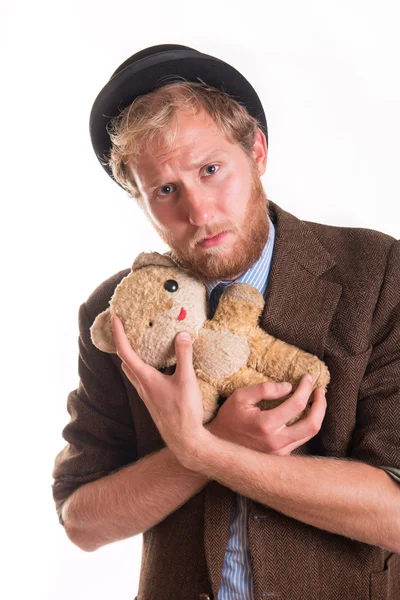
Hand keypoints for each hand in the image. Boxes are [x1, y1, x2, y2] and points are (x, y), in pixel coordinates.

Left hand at [111, 316, 207, 460]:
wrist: (185, 441)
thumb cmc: (184, 412)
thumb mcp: (187, 380)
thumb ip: (184, 356)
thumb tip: (182, 334)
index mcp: (145, 378)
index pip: (126, 352)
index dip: (118, 334)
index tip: (115, 319)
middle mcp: (142, 386)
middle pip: (126, 361)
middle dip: (123, 344)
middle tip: (127, 329)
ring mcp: (146, 395)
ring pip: (133, 371)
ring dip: (133, 357)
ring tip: (142, 345)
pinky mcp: (153, 401)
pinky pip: (143, 379)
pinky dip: (145, 367)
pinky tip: (159, 367)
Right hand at [207, 374, 325, 455]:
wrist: (219, 446)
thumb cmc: (229, 418)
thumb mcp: (240, 396)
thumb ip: (265, 389)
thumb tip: (288, 387)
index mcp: (266, 425)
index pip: (297, 404)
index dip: (305, 388)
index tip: (307, 378)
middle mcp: (276, 442)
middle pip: (312, 424)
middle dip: (320, 404)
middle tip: (320, 390)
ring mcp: (280, 452)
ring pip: (310, 434)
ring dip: (317, 414)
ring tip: (316, 399)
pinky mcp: (281, 456)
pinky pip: (301, 440)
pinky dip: (307, 425)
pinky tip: (306, 413)